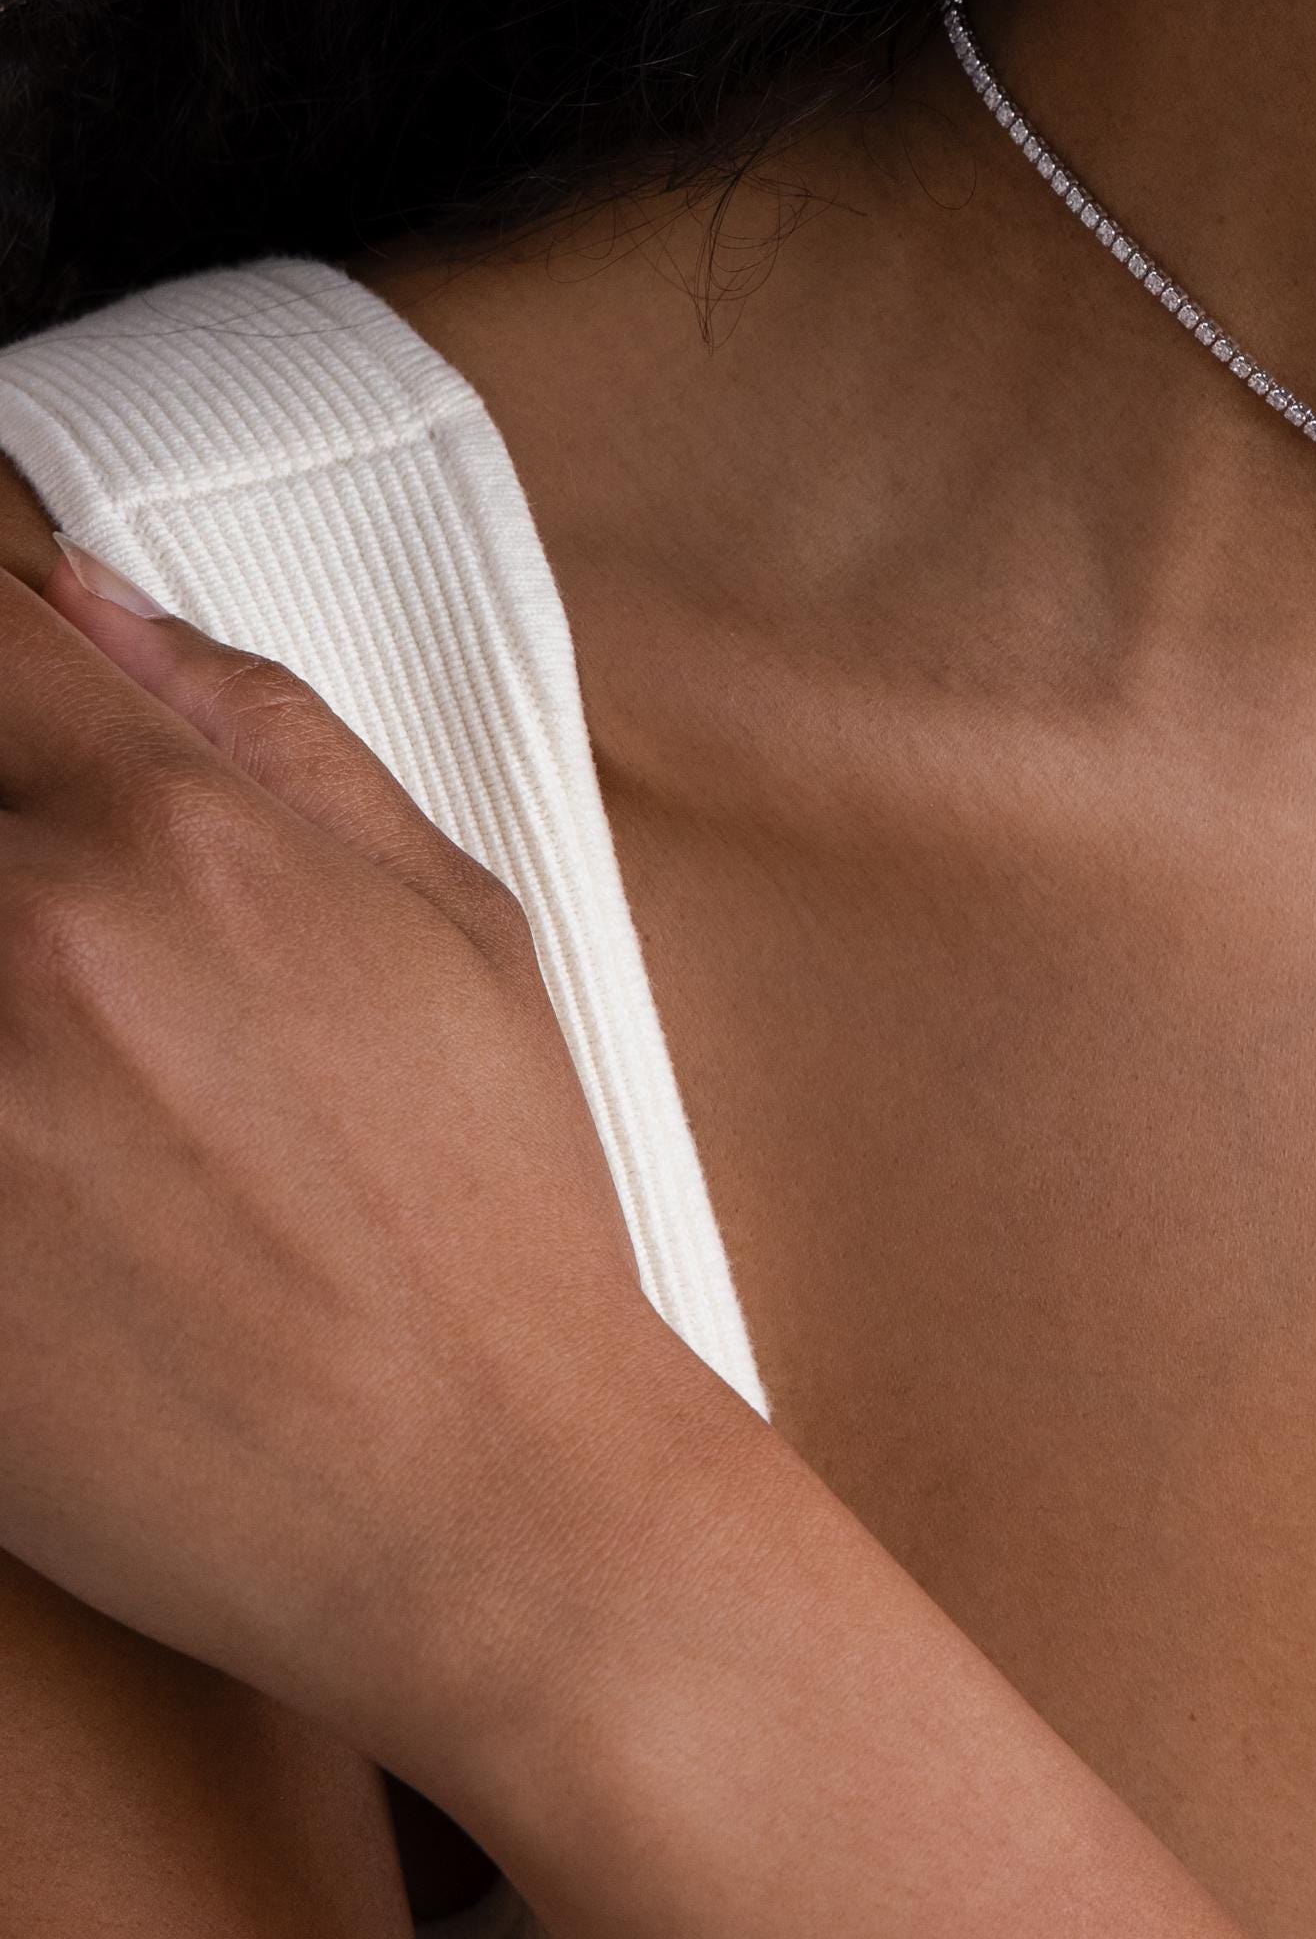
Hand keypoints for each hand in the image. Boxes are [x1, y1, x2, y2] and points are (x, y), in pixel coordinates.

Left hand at [0, 541, 749, 1783]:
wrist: (470, 1489)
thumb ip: (272, 738)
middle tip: (65, 968)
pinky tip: (31, 1173)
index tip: (5, 714)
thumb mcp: (453, 923)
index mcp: (173, 829)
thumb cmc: (488, 1210)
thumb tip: (99, 606)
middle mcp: (22, 930)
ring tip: (61, 1084)